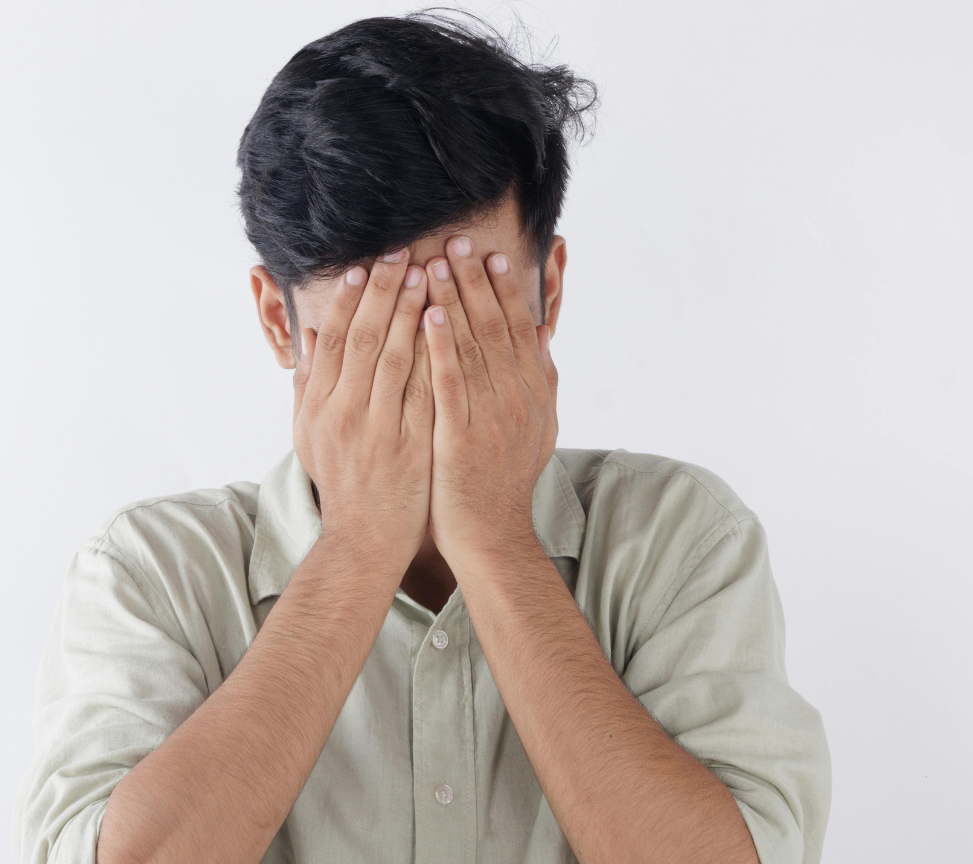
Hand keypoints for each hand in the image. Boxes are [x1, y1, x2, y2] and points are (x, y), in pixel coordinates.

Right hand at [294, 249, 433, 573]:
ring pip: (396, 356)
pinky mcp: (412, 443)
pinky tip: (448, 324)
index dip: (347, 299)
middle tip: (400, 253)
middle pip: (364, 338)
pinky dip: (435, 353)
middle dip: (382, 291)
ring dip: (411, 310)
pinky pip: (426, 389)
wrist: (363, 539)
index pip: (333, 339)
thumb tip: (310, 332)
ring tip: (426, 273)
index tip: (363, 266)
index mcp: (319, 406)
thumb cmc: (340, 482)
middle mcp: (345, 412)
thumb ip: (308, 383)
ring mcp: (379, 428)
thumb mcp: (309, 434)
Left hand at [421, 236, 558, 569]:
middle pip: (496, 327)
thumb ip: (539, 379)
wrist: (491, 536)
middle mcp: (518, 399)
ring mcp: (492, 417)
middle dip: (474, 281)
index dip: (504, 289)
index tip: (489, 254)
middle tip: (456, 241)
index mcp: (533, 393)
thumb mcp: (534, 428)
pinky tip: (429, 315)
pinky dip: (442, 346)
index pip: (519, 329)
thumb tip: (542, 333)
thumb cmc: (500, 481)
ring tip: (437, 263)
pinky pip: (451, 382)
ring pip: (473, 346)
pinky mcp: (463, 436)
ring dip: (455, 301)